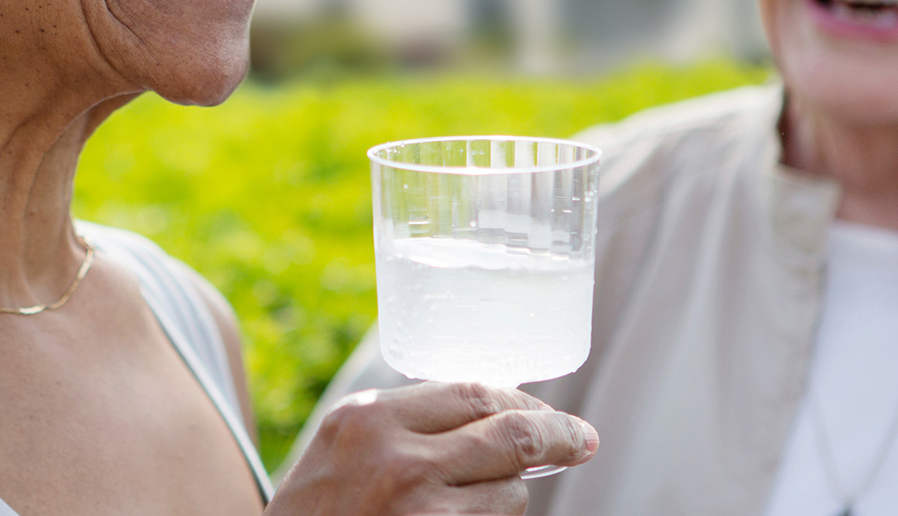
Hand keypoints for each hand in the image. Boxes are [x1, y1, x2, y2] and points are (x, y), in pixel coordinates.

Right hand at [267, 382, 597, 515]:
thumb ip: (402, 423)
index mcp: (369, 419)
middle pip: (510, 435)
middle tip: (582, 440)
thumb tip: (492, 410)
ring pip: (510, 494)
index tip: (551, 412)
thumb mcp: (342, 447)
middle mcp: (397, 459)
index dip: (524, 401)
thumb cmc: (314, 514)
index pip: (473, 393)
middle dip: (558, 436)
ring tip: (473, 505)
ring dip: (509, 497)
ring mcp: (421, 512)